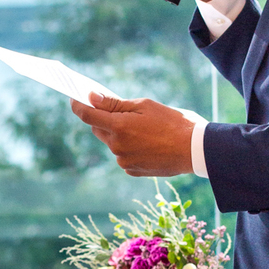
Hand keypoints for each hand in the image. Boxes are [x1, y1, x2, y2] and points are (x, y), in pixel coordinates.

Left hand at [71, 92, 196, 175]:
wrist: (195, 150)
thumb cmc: (173, 122)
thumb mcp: (144, 105)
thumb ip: (115, 103)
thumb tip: (92, 98)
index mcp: (119, 127)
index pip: (87, 115)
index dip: (77, 105)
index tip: (74, 98)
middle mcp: (117, 146)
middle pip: (98, 129)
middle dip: (104, 118)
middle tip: (119, 110)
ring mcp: (124, 160)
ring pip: (112, 143)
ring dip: (119, 134)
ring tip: (144, 129)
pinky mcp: (132, 170)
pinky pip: (123, 155)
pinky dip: (129, 147)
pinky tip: (148, 143)